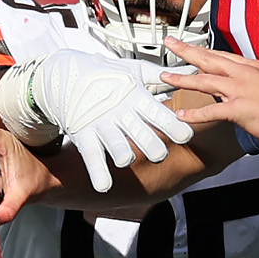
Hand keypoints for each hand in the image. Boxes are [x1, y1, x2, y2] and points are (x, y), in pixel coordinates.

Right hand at [29, 49, 194, 190]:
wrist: (67, 74)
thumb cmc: (107, 75)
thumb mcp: (136, 71)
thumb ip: (164, 77)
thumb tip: (191, 72)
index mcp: (137, 98)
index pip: (160, 115)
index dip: (175, 127)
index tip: (186, 136)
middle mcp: (121, 112)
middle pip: (142, 135)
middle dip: (154, 148)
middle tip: (160, 154)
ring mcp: (101, 124)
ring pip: (117, 147)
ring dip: (124, 156)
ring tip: (127, 160)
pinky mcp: (83, 133)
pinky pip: (92, 156)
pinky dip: (98, 173)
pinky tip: (104, 186)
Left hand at [161, 37, 258, 146]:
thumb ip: (249, 79)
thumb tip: (233, 84)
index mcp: (250, 66)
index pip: (220, 54)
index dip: (203, 50)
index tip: (190, 47)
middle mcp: (242, 74)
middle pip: (208, 59)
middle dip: (186, 51)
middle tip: (170, 43)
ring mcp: (239, 91)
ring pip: (204, 81)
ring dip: (182, 79)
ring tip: (166, 77)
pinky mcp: (238, 109)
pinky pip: (210, 111)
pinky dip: (194, 114)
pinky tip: (182, 115)